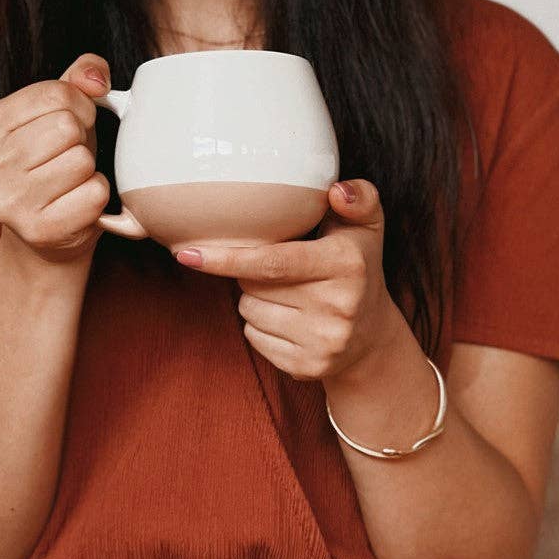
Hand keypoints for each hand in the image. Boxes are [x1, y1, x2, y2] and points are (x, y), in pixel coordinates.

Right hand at [0, 53, 112, 265]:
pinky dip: (96, 195)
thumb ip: (79, 76)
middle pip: (67, 127)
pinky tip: (76, 201)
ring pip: (81, 160)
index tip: (72, 124)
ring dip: (88, 168)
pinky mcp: (38, 230)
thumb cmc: (54, 160)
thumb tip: (97, 79)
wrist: (45, 231)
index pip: (56, 94)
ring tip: (70, 178)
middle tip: (68, 155)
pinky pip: (94, 194)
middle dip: (81, 138)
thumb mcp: (60, 110)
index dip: (79, 105)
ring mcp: (8, 202)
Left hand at [175, 179, 402, 381]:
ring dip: (254, 300)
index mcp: (345, 263)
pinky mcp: (308, 368)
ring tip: (287, 295)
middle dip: (250, 273)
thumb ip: (358, 197)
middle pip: (252, 286)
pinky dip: (260, 327)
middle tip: (278, 270)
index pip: (271, 261)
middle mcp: (338, 305)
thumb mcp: (366, 227)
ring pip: (248, 313)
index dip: (227, 258)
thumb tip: (337, 190)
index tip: (186, 254)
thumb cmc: (356, 268)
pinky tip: (289, 320)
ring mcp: (323, 342)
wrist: (372, 339)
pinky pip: (254, 339)